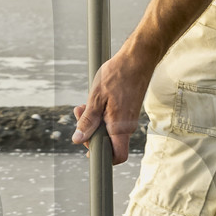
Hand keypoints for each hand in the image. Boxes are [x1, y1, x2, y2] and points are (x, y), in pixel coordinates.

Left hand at [73, 43, 152, 164]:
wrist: (138, 59)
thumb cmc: (118, 75)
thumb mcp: (96, 97)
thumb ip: (88, 121)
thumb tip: (78, 139)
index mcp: (120, 127)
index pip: (116, 156)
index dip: (101, 156)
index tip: (86, 143)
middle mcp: (127, 127)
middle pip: (108, 144)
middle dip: (89, 133)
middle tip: (78, 113)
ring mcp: (128, 119)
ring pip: (108, 131)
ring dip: (94, 122)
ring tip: (84, 105)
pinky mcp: (128, 112)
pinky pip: (113, 121)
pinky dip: (101, 115)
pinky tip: (94, 101)